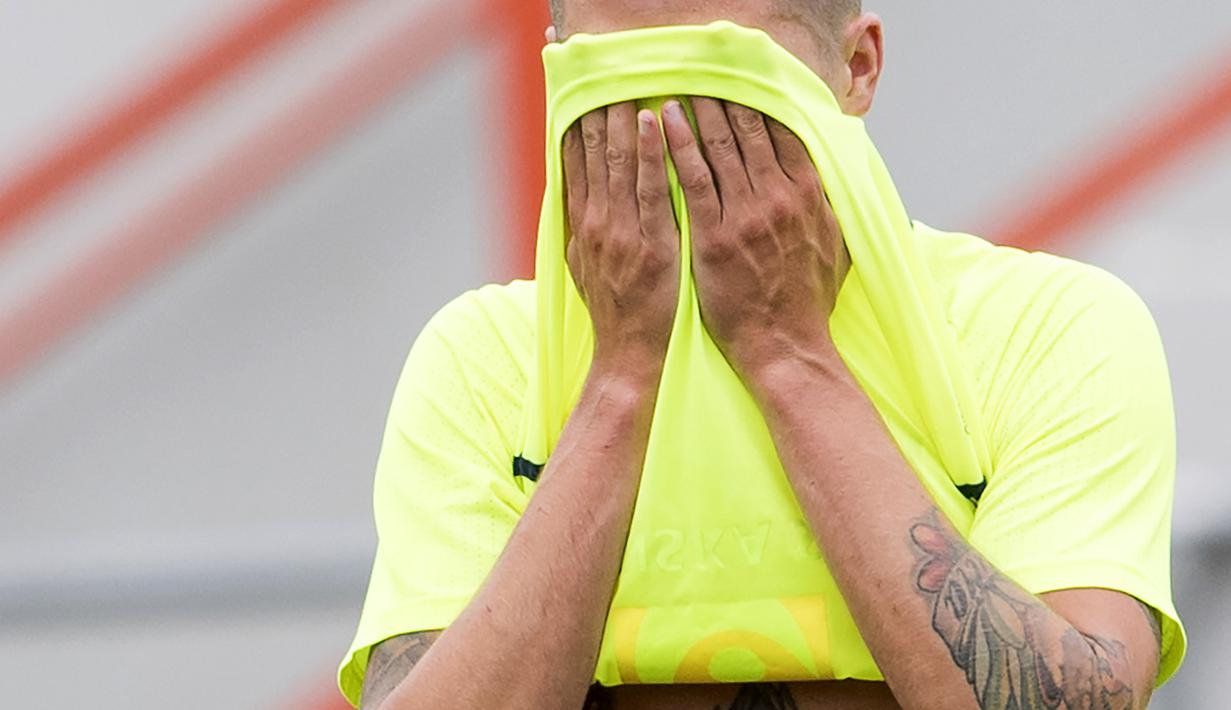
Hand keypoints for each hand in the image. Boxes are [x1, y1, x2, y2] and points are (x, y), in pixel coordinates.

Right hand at [563, 103, 679, 377]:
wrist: (630, 355)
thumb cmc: (616, 312)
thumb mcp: (586, 266)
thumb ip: (583, 226)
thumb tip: (577, 193)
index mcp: (583, 225)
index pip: (575, 161)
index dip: (577, 122)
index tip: (579, 91)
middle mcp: (597, 223)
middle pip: (594, 152)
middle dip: (600, 108)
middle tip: (607, 73)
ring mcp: (623, 232)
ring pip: (620, 162)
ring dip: (624, 117)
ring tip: (629, 80)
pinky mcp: (652, 243)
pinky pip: (652, 188)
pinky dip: (652, 152)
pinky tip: (654, 121)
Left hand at [661, 98, 848, 381]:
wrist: (785, 347)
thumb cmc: (807, 303)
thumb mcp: (837, 248)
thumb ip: (829, 209)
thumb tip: (831, 182)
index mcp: (809, 197)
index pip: (783, 133)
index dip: (760, 103)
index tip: (742, 83)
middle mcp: (780, 199)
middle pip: (750, 130)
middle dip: (725, 97)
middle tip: (703, 73)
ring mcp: (746, 216)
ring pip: (720, 146)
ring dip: (698, 110)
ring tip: (679, 86)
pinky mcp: (714, 236)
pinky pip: (693, 178)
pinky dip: (678, 145)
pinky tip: (665, 121)